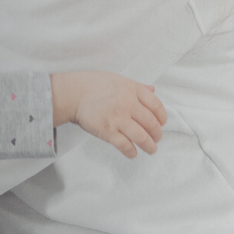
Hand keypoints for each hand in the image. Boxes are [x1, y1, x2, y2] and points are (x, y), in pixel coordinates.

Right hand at [50, 71, 166, 158]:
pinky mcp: (107, 131)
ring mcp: (118, 118)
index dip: (162, 117)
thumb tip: (152, 90)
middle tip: (156, 139)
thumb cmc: (92, 85)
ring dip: (150, 146)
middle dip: (157, 134)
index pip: (156, 105)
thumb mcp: (117, 79)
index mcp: (131, 89)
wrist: (71, 93)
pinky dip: (131, 152)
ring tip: (151, 150)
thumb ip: (136, 86)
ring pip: (142, 137)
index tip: (161, 123)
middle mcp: (128, 104)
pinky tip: (132, 153)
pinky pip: (125, 145)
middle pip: (151, 123)